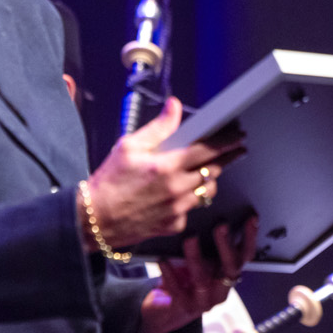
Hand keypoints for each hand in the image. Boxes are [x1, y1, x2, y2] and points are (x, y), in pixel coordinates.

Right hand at [84, 97, 245, 247]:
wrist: (94, 220)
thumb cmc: (108, 183)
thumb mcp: (128, 147)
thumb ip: (158, 127)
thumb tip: (174, 107)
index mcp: (167, 167)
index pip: (208, 151)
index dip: (227, 142)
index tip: (238, 137)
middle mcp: (176, 189)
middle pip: (213, 171)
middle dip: (225, 160)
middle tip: (232, 151)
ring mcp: (177, 210)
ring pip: (206, 192)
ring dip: (209, 180)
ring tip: (205, 172)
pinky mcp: (174, 225)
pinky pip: (192, 209)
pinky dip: (190, 200)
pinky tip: (181, 193)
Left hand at [139, 217, 257, 332]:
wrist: (164, 309)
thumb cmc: (183, 275)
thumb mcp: (198, 258)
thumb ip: (205, 242)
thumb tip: (205, 212)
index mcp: (228, 273)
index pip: (245, 255)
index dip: (250, 237)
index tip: (250, 217)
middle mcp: (222, 287)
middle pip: (231, 267)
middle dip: (226, 245)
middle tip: (221, 225)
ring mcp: (206, 301)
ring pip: (204, 279)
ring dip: (196, 257)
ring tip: (190, 238)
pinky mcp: (187, 308)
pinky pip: (179, 291)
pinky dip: (171, 274)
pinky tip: (163, 260)